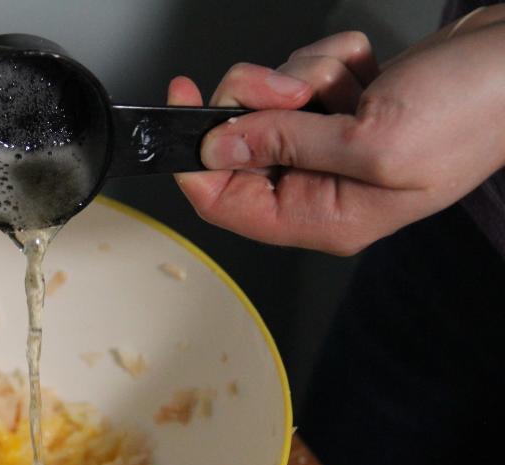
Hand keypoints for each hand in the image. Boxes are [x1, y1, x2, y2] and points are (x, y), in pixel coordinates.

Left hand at [169, 8, 504, 254]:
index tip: (181, 111)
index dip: (194, 163)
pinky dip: (330, 59)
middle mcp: (322, 186)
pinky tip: (367, 68)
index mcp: (324, 217)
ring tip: (348, 80)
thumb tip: (216, 150)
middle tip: (286, 89)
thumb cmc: (472, 113)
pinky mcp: (344, 106)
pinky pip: (304, 75)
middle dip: (255, 103)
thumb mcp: (371, 142)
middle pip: (240, 147)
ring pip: (268, 104)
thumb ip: (286, 145)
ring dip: (300, 75)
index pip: (226, 205)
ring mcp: (332, 144)